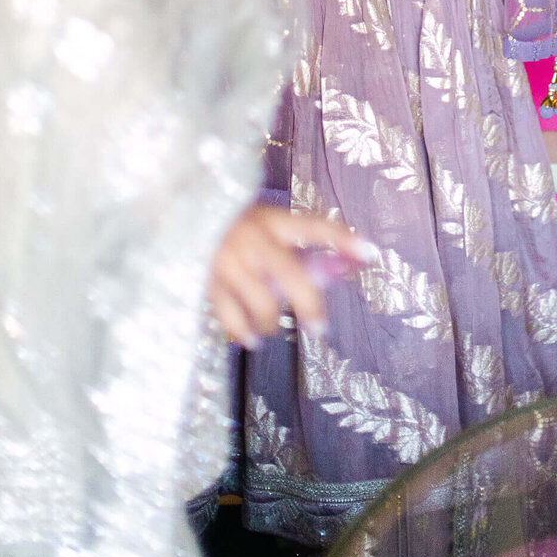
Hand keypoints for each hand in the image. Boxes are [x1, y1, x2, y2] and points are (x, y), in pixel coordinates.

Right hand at [209, 204, 377, 347]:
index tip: (371, 253)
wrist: (185, 218)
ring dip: (273, 322)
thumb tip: (351, 264)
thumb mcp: (272, 226)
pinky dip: (245, 333)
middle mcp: (253, 239)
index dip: (343, 239)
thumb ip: (306, 246)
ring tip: (273, 325)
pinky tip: (252, 338)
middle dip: (309, 304)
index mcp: (273, 220)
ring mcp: (229, 261)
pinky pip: (231, 317)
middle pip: (291, 275)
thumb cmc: (239, 226)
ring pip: (263, 303)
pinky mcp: (208, 282)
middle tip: (320, 328)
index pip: (315, 227)